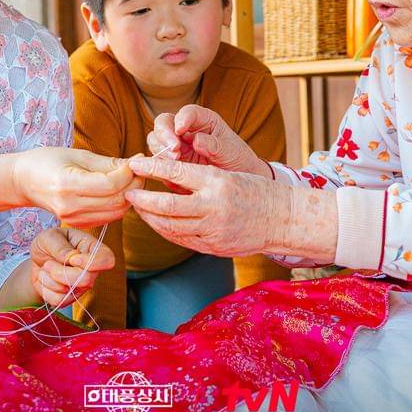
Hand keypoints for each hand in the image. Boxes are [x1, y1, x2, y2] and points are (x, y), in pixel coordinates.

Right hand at [11, 148, 137, 226]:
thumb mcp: (77, 154)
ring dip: (130, 195)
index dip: (129, 173)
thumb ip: (108, 163)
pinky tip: (120, 190)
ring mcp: (73, 219)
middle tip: (140, 169)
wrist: (23, 181)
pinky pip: (108, 217)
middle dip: (135, 184)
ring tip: (131, 178)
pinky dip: (119, 204)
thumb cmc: (47, 161)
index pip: (110, 185)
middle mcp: (70, 206)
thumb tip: (136, 163)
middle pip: (117, 201)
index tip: (138, 160)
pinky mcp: (77, 224)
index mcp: (67, 184)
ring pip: (116, 212)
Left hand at [29, 227, 115, 307]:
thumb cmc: (47, 243)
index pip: (107, 259)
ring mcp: (81, 285)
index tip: (73, 258)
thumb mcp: (49, 236)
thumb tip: (70, 258)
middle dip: (62, 273)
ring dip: (50, 280)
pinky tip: (45, 279)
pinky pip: (59, 301)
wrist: (36, 259)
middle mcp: (91, 269)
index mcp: (91, 248)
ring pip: (70, 292)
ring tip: (46, 268)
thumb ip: (60, 247)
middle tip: (48, 264)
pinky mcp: (69, 297)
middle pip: (87, 280)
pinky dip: (46, 290)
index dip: (91, 262)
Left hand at [124, 156, 284, 257]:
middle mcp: (213, 205)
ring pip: (170, 225)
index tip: (135, 164)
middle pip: (166, 204)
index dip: (152, 168)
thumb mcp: (228, 175)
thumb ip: (198, 179)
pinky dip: (165, 231)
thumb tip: (165, 178)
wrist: (283, 219)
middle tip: (128, 192)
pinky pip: (181, 239)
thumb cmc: (255, 192)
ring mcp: (212, 229)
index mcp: (216, 181)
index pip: (176, 171)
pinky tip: (157, 223)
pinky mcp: (213, 247)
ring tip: (138, 208)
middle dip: (143, 199)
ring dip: (150, 217)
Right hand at [147, 105, 269, 176]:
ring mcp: (175, 146)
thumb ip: (215, 145)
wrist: (237, 185)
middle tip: (175, 150)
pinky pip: (155, 161)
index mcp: (203, 120)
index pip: (187, 112)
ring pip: (155, 140)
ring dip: (160, 149)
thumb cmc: (237, 160)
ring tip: (175, 160)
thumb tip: (196, 140)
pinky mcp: (169, 163)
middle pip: (163, 122)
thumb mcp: (231, 151)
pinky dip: (157, 165)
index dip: (182, 118)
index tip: (181, 130)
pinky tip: (168, 173)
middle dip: (165, 134)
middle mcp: (185, 130)